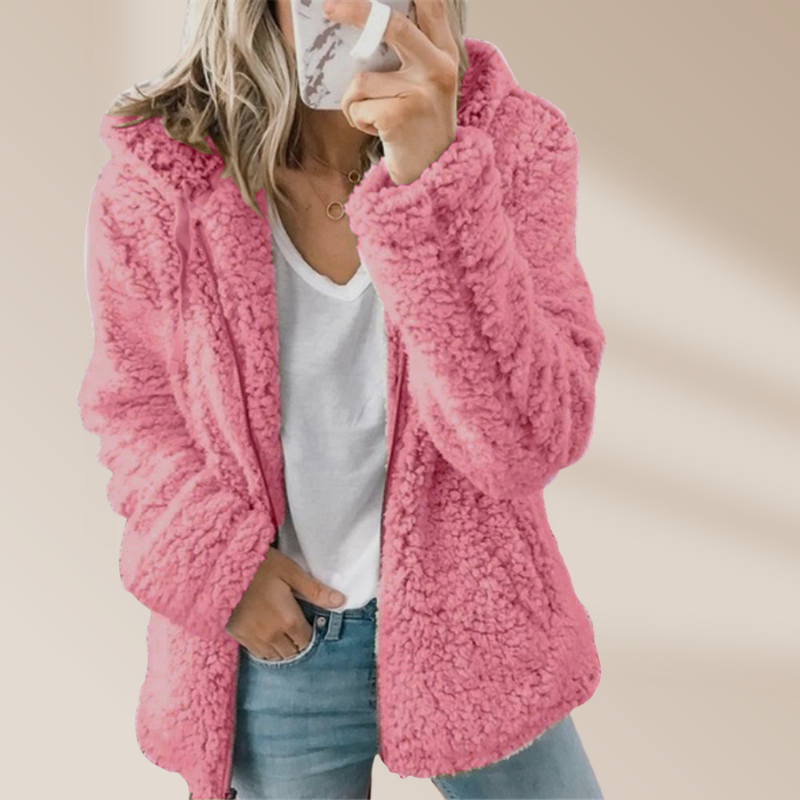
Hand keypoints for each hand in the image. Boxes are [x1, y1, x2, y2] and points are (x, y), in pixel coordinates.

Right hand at [225, 546, 345, 660]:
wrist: (221, 570)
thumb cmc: (260, 566)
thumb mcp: (290, 572)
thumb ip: (315, 591)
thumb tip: (341, 601)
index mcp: (288, 620)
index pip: (307, 640)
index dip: (310, 632)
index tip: (308, 621)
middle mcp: (272, 636)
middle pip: (292, 651)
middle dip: (297, 642)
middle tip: (295, 626)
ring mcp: (254, 639)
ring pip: (275, 656)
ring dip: (282, 648)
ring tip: (282, 632)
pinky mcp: (238, 637)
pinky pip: (258, 653)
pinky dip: (266, 649)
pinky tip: (267, 635)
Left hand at [324, 0, 458, 184]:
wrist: (433, 173)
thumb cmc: (420, 125)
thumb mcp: (427, 83)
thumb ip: (413, 52)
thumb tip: (369, 21)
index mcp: (445, 55)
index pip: (434, 7)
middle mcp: (438, 69)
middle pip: (392, 26)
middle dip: (356, 11)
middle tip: (329, 8)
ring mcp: (420, 93)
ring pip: (362, 79)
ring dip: (356, 101)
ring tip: (375, 117)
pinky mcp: (399, 116)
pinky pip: (358, 106)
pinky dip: (358, 120)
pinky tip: (377, 131)